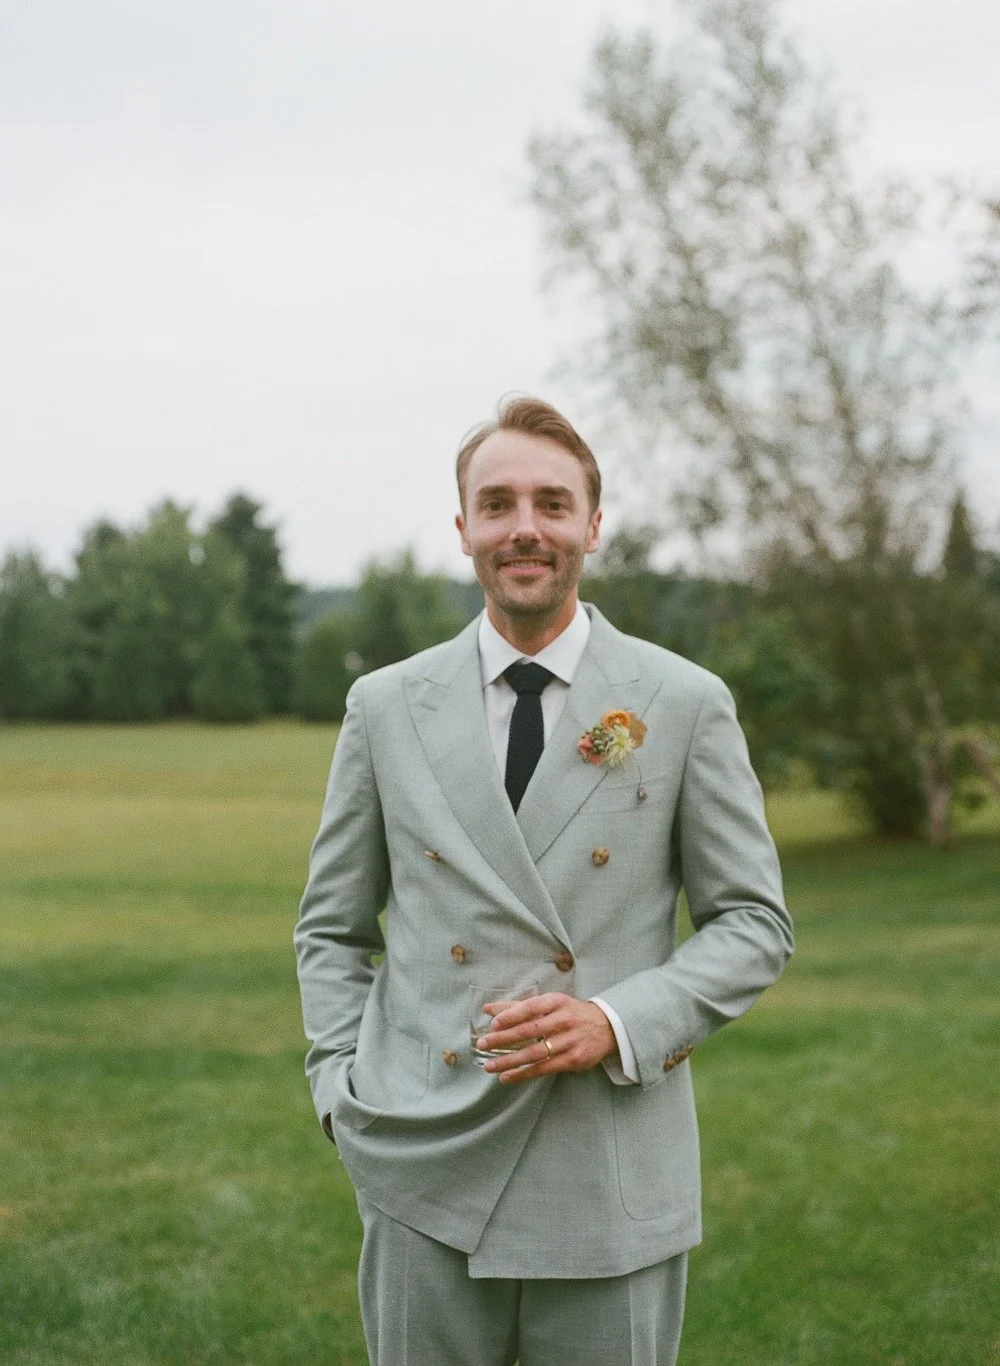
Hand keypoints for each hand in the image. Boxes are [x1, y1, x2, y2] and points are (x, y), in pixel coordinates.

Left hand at [478, 993, 616, 1082]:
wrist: (606, 1028)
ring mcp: (570, 1041)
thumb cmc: (570, 1013)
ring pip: (535, 1053)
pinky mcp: (573, 1060)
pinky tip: (507, 1077)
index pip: (531, 1007)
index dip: (511, 1015)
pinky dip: (524, 1074)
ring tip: (489, 1066)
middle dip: (504, 1038)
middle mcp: (564, 1020)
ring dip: (510, 1060)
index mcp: (557, 1002)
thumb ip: (518, 1006)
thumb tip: (488, 1009)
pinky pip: (544, 1068)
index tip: (493, 1024)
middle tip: (483, 1044)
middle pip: (530, 1030)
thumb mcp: (550, 1004)